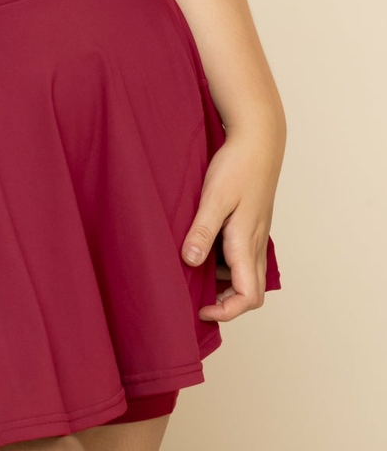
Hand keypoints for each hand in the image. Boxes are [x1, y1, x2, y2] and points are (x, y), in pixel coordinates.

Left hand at [181, 122, 283, 322]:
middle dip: (225, 302)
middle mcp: (256, 243)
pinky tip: (203, 245)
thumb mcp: (215, 197)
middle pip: (250, 291)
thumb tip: (191, 262)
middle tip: (194, 296)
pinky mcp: (252, 222)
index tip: (200, 309)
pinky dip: (226, 262)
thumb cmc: (238, 165)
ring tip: (193, 271)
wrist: (259, 139)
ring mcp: (256, 233)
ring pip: (247, 273)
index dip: (226, 312)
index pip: (248, 297)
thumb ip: (203, 230)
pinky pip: (243, 255)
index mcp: (247, 243)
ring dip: (224, 281)